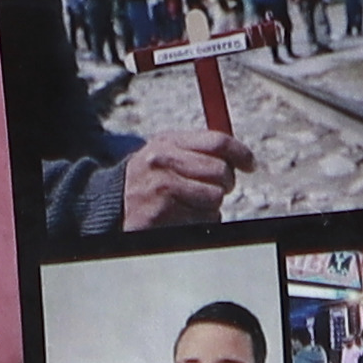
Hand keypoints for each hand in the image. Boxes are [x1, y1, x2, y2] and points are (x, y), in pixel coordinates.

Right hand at [110, 125, 240, 228]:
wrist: (112, 204)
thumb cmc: (147, 178)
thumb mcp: (165, 153)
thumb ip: (198, 149)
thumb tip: (239, 154)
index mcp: (167, 142)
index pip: (216, 141)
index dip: (240, 152)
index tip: (250, 163)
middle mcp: (163, 162)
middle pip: (221, 171)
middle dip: (225, 183)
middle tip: (216, 188)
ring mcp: (162, 188)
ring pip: (215, 198)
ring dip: (210, 205)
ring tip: (190, 202)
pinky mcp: (162, 214)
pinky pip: (203, 219)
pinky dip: (199, 221)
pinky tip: (181, 215)